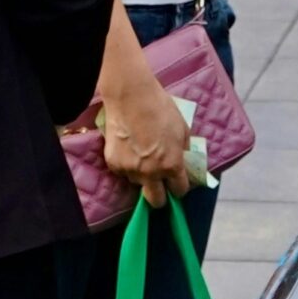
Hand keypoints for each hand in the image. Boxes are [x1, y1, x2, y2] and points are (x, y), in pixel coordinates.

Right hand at [98, 73, 193, 205]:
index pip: (179, 190)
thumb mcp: (182, 129)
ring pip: (137, 183)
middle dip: (161, 197)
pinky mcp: (113, 164)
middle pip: (156, 201)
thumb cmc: (161, 108)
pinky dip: (127, 165)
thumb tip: (184, 162)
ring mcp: (130, 170)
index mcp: (171, 165)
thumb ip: (184, 150)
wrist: (131, 97)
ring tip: (142, 154)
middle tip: (161, 185)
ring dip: (142, 175)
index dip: (180, 187)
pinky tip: (129, 147)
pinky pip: (123, 172)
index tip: (177, 184)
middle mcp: (151, 173)